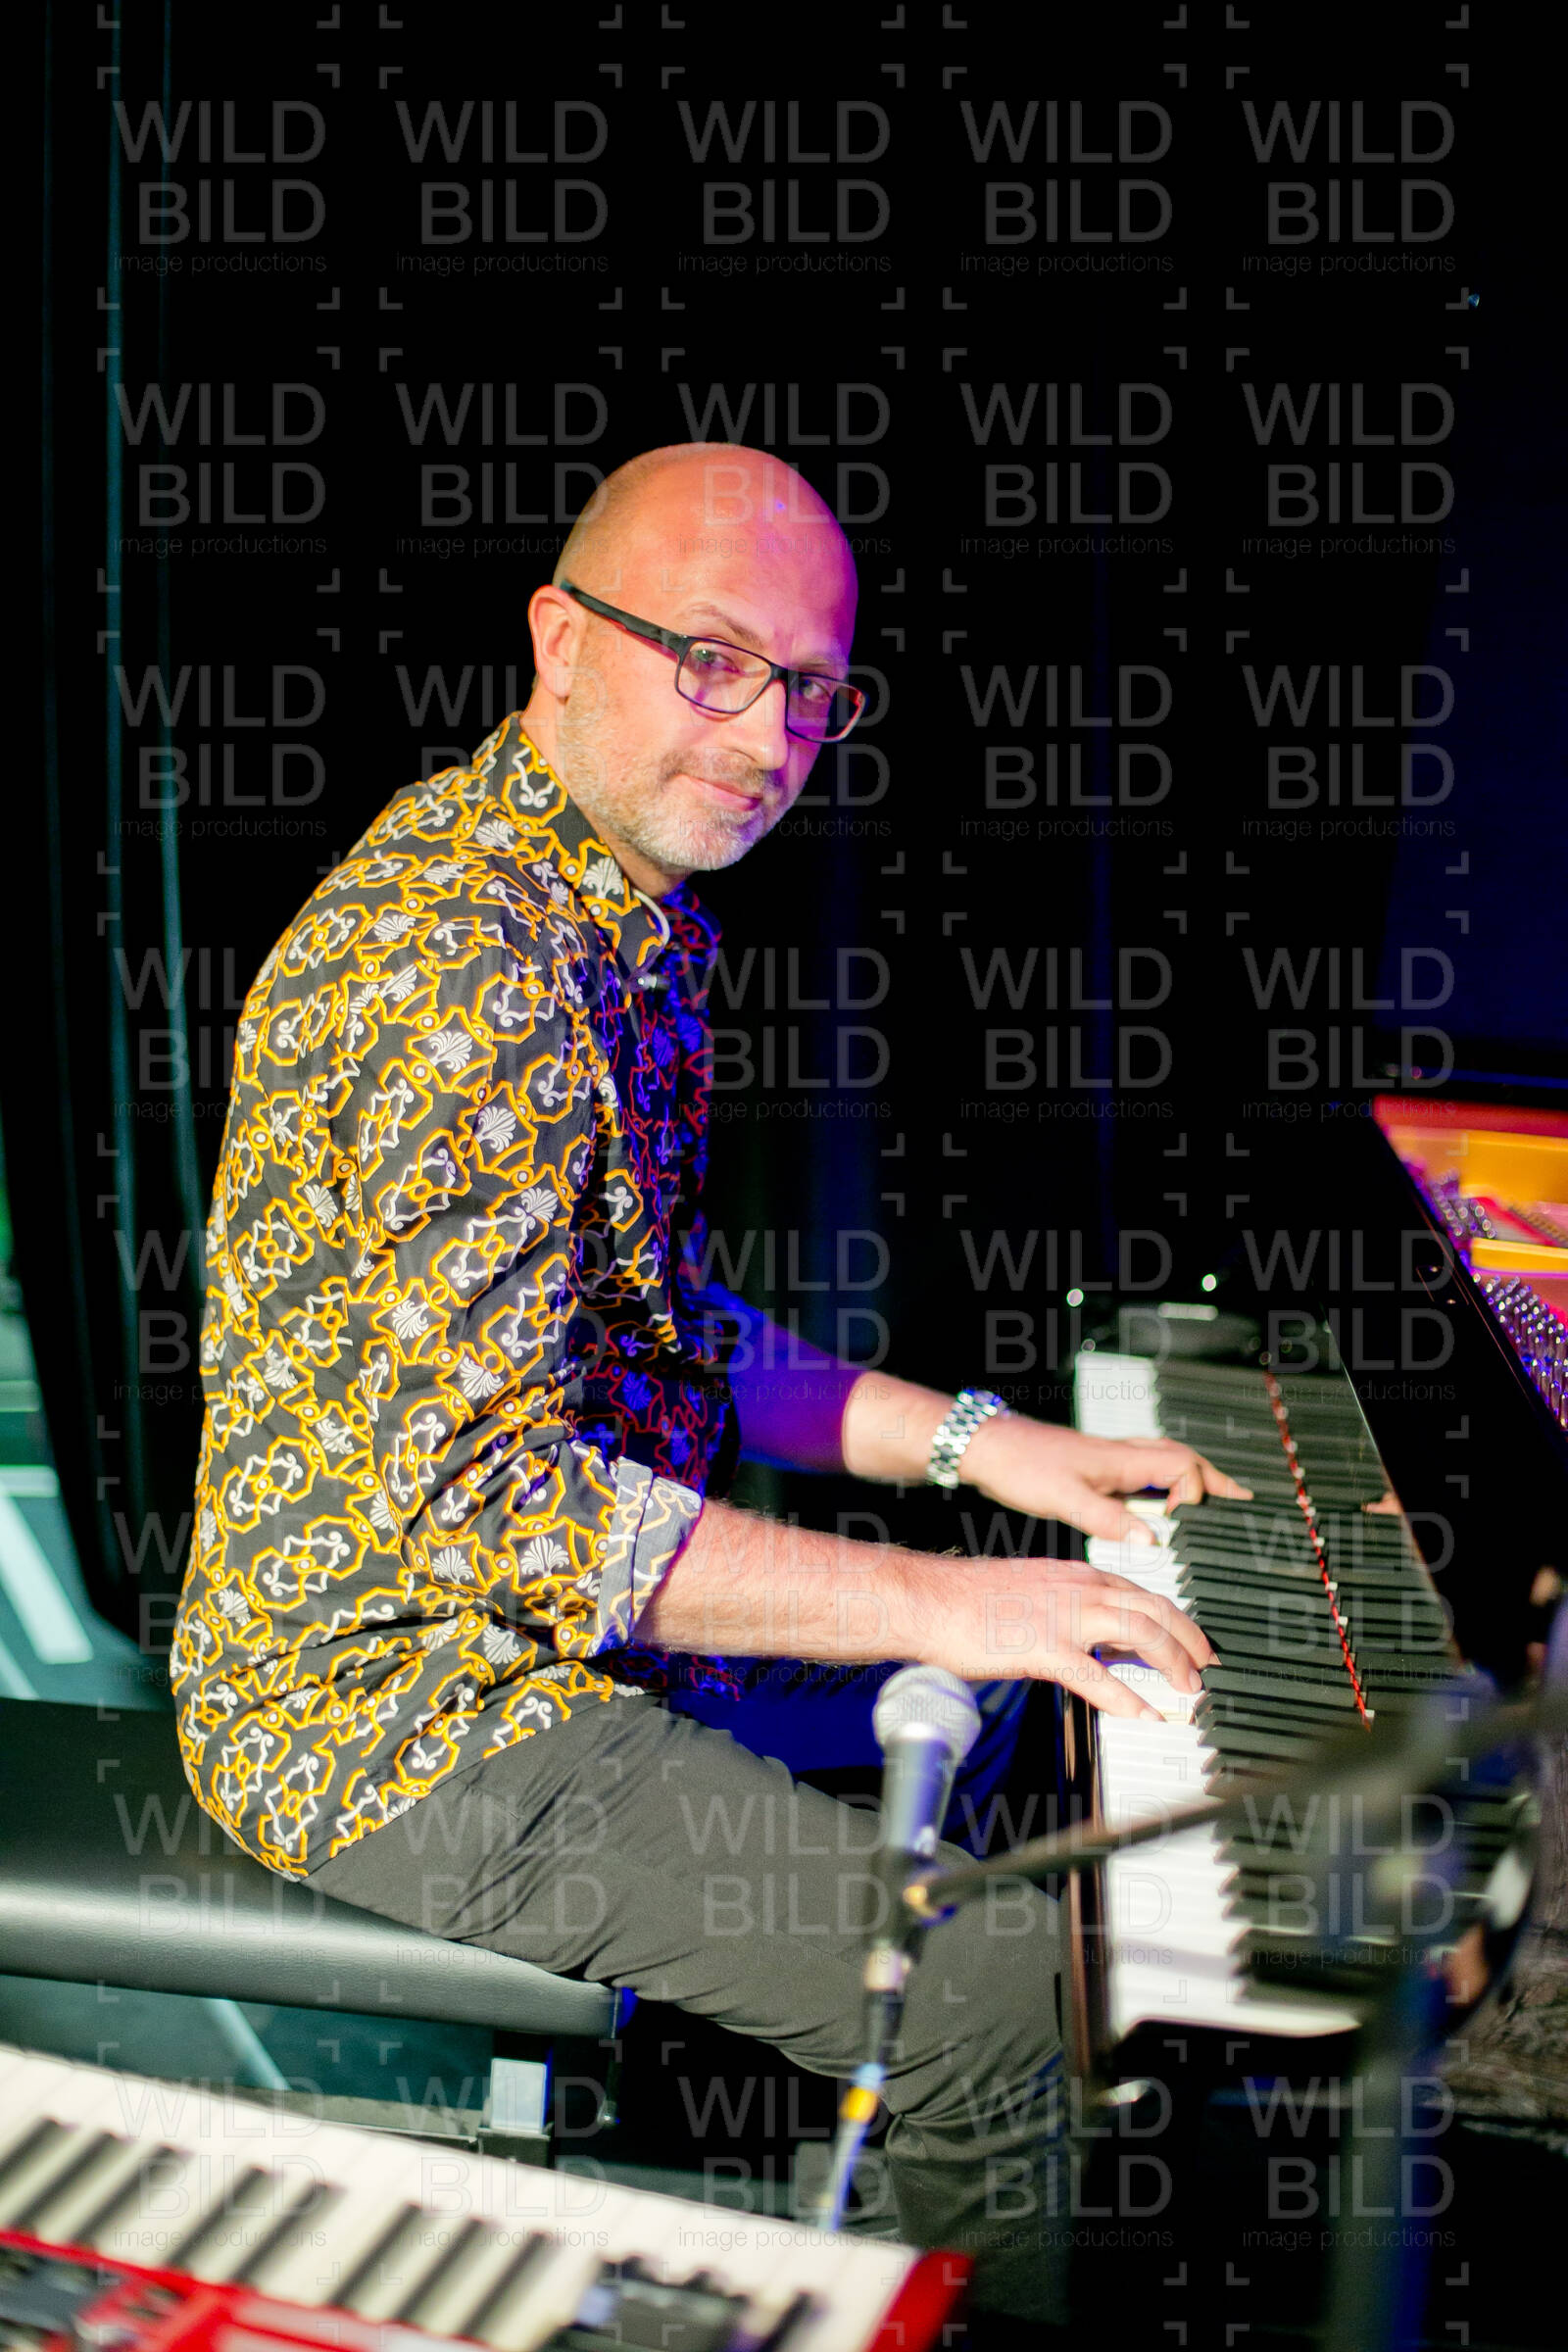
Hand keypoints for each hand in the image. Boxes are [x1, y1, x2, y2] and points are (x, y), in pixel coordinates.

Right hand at [902, 1553, 1215, 1721]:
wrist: (928, 1597)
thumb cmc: (970, 1600)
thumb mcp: (1033, 1591)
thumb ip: (1069, 1609)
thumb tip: (1093, 1638)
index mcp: (1077, 1575)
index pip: (1143, 1594)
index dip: (1177, 1620)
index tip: (1194, 1643)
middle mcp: (1079, 1588)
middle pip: (1156, 1609)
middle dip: (1191, 1640)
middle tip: (1208, 1667)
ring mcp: (1064, 1617)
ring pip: (1140, 1633)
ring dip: (1173, 1663)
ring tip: (1190, 1689)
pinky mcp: (1043, 1648)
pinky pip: (1098, 1676)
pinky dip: (1129, 1699)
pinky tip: (1146, 1716)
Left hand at [960, 1415, 1250, 1544]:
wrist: (987, 1448)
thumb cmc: (1021, 1467)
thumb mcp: (1066, 1499)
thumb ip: (1109, 1520)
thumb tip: (1153, 1540)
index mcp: (1122, 1460)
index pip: (1183, 1468)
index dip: (1194, 1494)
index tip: (1181, 1524)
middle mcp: (1121, 1455)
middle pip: (1183, 1457)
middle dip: (1214, 1479)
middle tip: (1242, 1498)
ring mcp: (1109, 1460)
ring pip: (1164, 1460)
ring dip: (1192, 1477)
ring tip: (1215, 1497)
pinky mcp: (1095, 1468)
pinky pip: (1143, 1470)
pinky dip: (1163, 1483)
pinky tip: (1158, 1503)